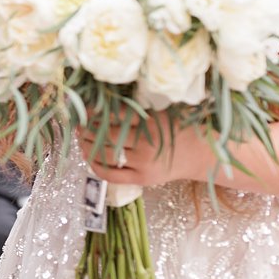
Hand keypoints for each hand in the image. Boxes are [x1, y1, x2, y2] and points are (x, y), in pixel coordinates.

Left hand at [76, 118, 214, 188]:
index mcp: (151, 122)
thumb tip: (104, 99)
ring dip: (86, 146)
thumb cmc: (181, 128)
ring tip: (80, 138)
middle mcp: (146, 144)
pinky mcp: (142, 179)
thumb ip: (139, 108)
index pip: (114, 114)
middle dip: (86, 129)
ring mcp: (143, 164)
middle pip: (105, 135)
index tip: (84, 108)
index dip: (94, 111)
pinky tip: (88, 157)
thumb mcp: (164, 111)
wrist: (201, 155)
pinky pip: (111, 174)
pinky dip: (95, 166)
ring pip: (104, 155)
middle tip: (77, 124)